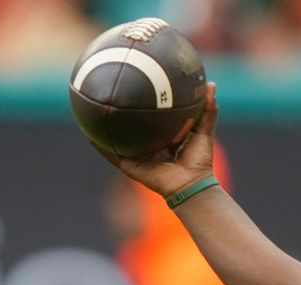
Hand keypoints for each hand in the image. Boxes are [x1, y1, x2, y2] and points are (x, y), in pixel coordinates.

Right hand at [91, 83, 218, 196]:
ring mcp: (136, 157)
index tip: (136, 88)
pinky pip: (111, 154)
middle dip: (119, 113)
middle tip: (109, 93)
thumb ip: (208, 110)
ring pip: (115, 140)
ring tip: (89, 111)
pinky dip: (99, 144)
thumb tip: (211, 84)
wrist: (192, 184)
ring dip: (103, 128)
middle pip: (129, 128)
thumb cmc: (200, 161)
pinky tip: (88, 132)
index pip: (150, 119)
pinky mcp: (130, 166)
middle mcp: (146, 147)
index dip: (143, 106)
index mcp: (162, 138)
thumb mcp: (204, 131)